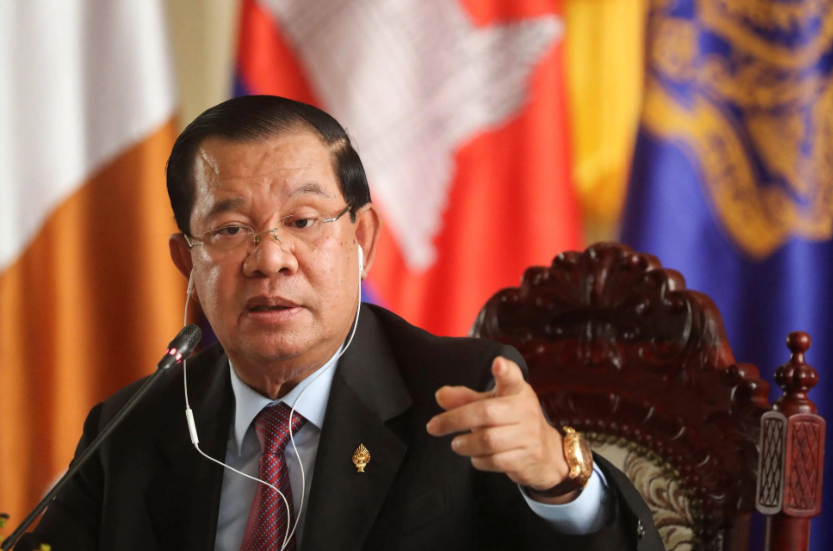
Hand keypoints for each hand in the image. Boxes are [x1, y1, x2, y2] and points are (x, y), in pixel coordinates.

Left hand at [426, 357, 578, 503]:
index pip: (513, 378)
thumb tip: (440, 395)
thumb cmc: (512, 421)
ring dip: (465, 444)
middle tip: (433, 426)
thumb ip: (466, 399)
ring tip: (456, 444)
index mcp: (517, 391)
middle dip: (455, 420)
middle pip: (486, 413)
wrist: (547, 454)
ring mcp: (528, 436)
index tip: (497, 363)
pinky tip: (475, 456)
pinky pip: (494, 461)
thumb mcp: (492, 404)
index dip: (505, 370)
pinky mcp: (526, 458)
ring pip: (488, 440)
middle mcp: (525, 410)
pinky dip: (478, 460)